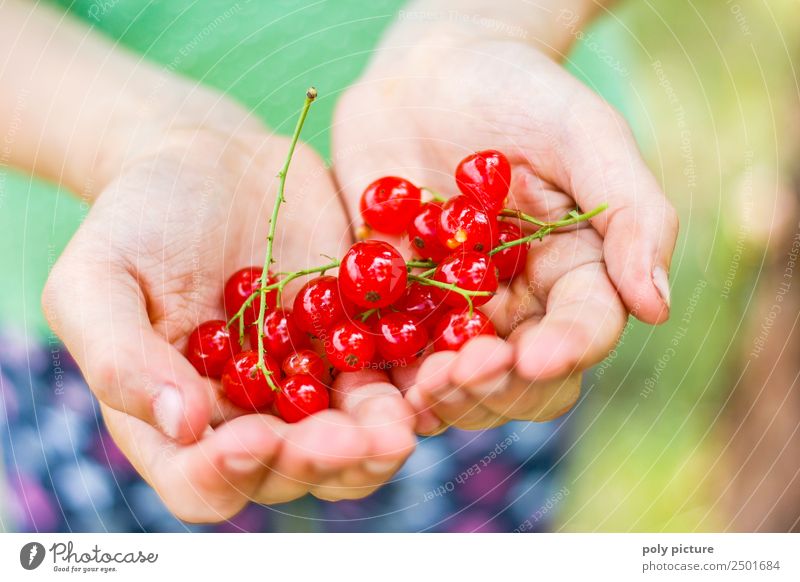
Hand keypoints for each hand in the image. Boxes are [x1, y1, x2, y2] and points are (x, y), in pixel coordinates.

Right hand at [43, 97, 415, 520]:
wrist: (210, 159)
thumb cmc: (138, 218)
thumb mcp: (96, 278)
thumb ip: (119, 356)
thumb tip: (184, 427)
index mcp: (179, 419)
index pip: (202, 483)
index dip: (227, 474)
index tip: (253, 438)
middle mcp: (252, 416)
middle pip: (292, 471)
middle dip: (320, 462)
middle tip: (349, 440)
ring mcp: (312, 383)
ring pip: (354, 438)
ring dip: (378, 439)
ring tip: (400, 424)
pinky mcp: (361, 342)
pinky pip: (395, 375)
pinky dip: (416, 383)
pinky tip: (437, 371)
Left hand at [333, 34, 677, 431]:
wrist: (429, 77)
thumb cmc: (520, 94)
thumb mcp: (585, 134)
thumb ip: (631, 212)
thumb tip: (658, 305)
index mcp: (574, 271)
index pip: (584, 329)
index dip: (565, 350)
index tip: (536, 357)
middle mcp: (518, 305)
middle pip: (523, 379)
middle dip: (499, 386)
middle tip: (464, 372)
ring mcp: (456, 311)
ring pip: (461, 382)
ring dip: (446, 395)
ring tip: (424, 384)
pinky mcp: (399, 304)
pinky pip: (395, 355)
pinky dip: (389, 379)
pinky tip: (380, 384)